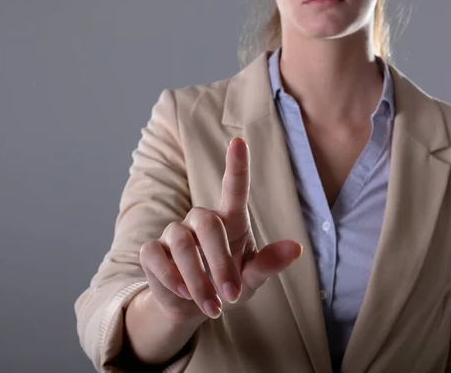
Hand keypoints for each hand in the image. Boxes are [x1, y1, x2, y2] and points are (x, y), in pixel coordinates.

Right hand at [139, 137, 302, 323]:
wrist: (192, 308)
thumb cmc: (227, 286)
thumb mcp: (252, 279)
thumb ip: (269, 264)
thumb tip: (297, 248)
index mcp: (231, 221)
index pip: (233, 187)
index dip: (236, 165)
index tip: (239, 142)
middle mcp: (201, 220)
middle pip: (207, 223)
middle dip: (219, 263)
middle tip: (230, 296)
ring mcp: (175, 233)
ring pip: (182, 243)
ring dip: (198, 279)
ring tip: (211, 306)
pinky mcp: (153, 250)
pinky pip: (156, 255)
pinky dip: (171, 278)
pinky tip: (183, 293)